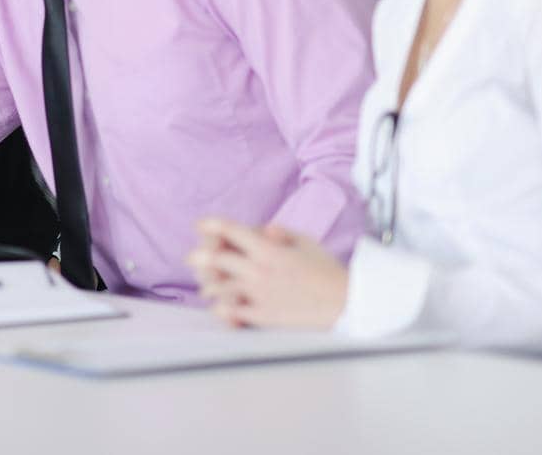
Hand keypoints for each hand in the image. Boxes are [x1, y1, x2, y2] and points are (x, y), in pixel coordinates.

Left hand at [186, 218, 349, 329]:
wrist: (348, 304)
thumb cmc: (327, 271)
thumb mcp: (306, 242)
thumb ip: (280, 233)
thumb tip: (259, 229)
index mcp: (269, 250)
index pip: (229, 231)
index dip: (210, 225)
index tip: (201, 226)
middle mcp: (259, 270)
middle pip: (215, 258)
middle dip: (199, 256)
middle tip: (194, 257)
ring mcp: (259, 294)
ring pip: (218, 286)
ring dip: (208, 283)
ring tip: (207, 284)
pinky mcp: (263, 316)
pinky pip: (231, 313)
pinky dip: (221, 308)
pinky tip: (220, 306)